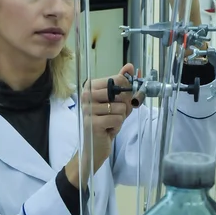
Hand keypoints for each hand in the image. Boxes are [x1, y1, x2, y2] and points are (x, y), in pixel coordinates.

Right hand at [66, 64, 134, 187]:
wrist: (94, 147)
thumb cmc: (105, 123)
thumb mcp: (115, 102)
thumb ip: (121, 84)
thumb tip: (129, 66)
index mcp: (90, 87)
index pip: (117, 79)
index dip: (126, 91)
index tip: (120, 101)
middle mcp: (86, 95)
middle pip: (120, 93)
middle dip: (124, 106)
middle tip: (114, 115)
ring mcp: (88, 109)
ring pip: (121, 108)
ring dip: (120, 118)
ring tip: (110, 123)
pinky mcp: (93, 123)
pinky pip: (118, 119)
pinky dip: (117, 127)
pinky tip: (108, 130)